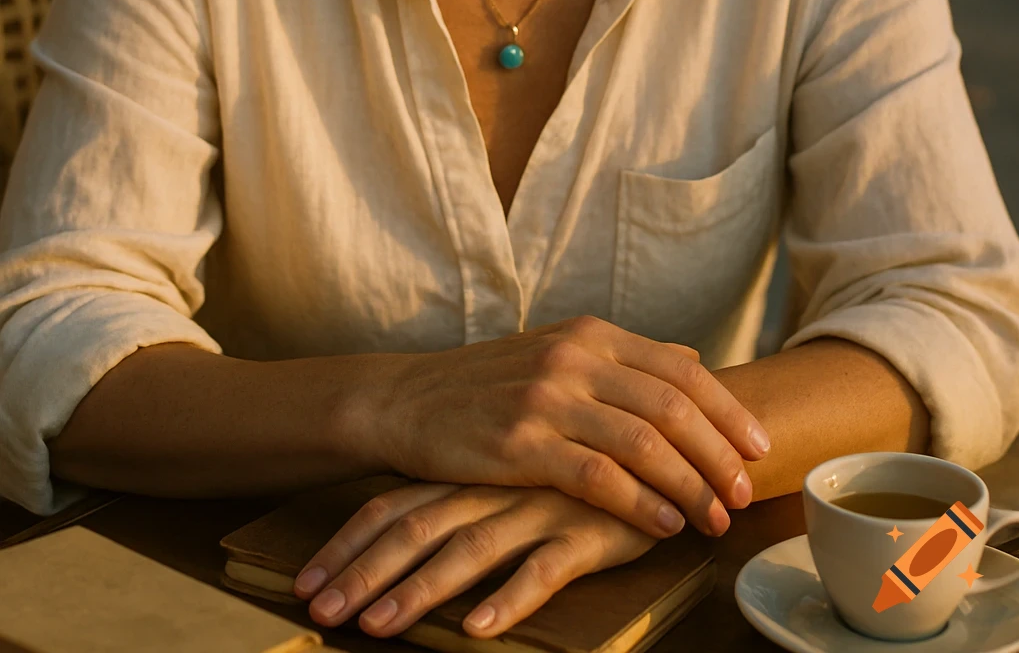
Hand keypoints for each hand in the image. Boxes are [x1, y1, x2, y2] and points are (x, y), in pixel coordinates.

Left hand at [293, 479, 658, 637]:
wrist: (663, 439)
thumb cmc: (578, 467)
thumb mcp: (516, 476)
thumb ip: (469, 496)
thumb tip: (408, 537)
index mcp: (472, 471)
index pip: (395, 504)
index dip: (348, 543)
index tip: (306, 585)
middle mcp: (496, 485)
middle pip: (416, 526)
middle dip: (363, 573)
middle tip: (320, 614)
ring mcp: (539, 505)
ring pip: (468, 549)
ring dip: (419, 591)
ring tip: (378, 628)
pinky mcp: (586, 529)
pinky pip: (543, 567)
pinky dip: (508, 596)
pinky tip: (476, 627)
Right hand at [344, 315, 767, 539]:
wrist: (408, 400)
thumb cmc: (490, 384)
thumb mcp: (558, 350)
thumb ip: (625, 359)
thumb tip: (693, 361)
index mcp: (592, 333)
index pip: (681, 368)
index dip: (727, 410)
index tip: (760, 447)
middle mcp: (576, 357)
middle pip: (672, 405)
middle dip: (719, 454)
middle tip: (745, 492)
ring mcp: (548, 397)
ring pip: (643, 442)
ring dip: (689, 486)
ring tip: (715, 518)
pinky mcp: (521, 443)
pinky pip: (597, 476)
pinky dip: (640, 503)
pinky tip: (663, 526)